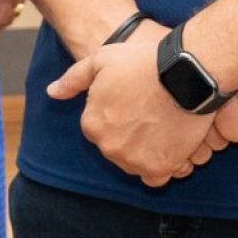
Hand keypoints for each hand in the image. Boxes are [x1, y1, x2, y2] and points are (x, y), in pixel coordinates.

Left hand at [48, 29, 237, 187]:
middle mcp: (109, 148)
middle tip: (149, 111)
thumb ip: (74, 78)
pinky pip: (156, 177)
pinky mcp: (160, 169)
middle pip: (117, 147)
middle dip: (129, 133)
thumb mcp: (102, 59)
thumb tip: (52, 93)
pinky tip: (169, 146)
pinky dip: (161, 166)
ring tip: (162, 125)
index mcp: (92, 125)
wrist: (186, 73)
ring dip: (145, 151)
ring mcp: (135, 161)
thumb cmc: (143, 62)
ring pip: (135, 163)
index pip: (98, 128)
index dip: (116, 113)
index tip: (133, 101)